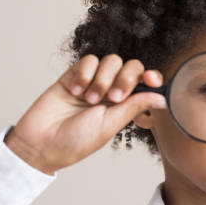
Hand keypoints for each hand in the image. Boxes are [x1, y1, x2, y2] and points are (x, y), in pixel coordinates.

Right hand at [4, 54, 165, 174]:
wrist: (42, 143)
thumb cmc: (77, 141)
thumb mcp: (111, 124)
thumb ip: (135, 106)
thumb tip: (163, 98)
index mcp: (125, 105)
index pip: (144, 83)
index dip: (151, 78)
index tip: (151, 80)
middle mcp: (111, 91)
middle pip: (130, 66)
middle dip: (126, 78)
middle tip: (113, 97)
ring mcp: (93, 82)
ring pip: (111, 60)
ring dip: (103, 78)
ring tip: (90, 99)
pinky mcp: (74, 75)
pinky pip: (89, 60)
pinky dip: (85, 73)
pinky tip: (76, 90)